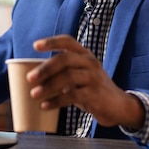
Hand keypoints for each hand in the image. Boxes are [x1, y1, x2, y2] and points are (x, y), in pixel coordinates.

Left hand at [27, 35, 144, 129]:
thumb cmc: (92, 89)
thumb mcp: (80, 75)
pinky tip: (45, 106)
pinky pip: (72, 95)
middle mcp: (90, 62)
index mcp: (84, 54)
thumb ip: (63, 72)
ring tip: (34, 94)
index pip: (68, 41)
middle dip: (45, 68)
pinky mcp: (95, 94)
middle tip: (30, 78)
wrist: (118, 106)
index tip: (35, 46)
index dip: (51, 42)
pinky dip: (56, 101)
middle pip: (65, 59)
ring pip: (68, 77)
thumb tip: (34, 76)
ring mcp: (94, 77)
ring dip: (48, 86)